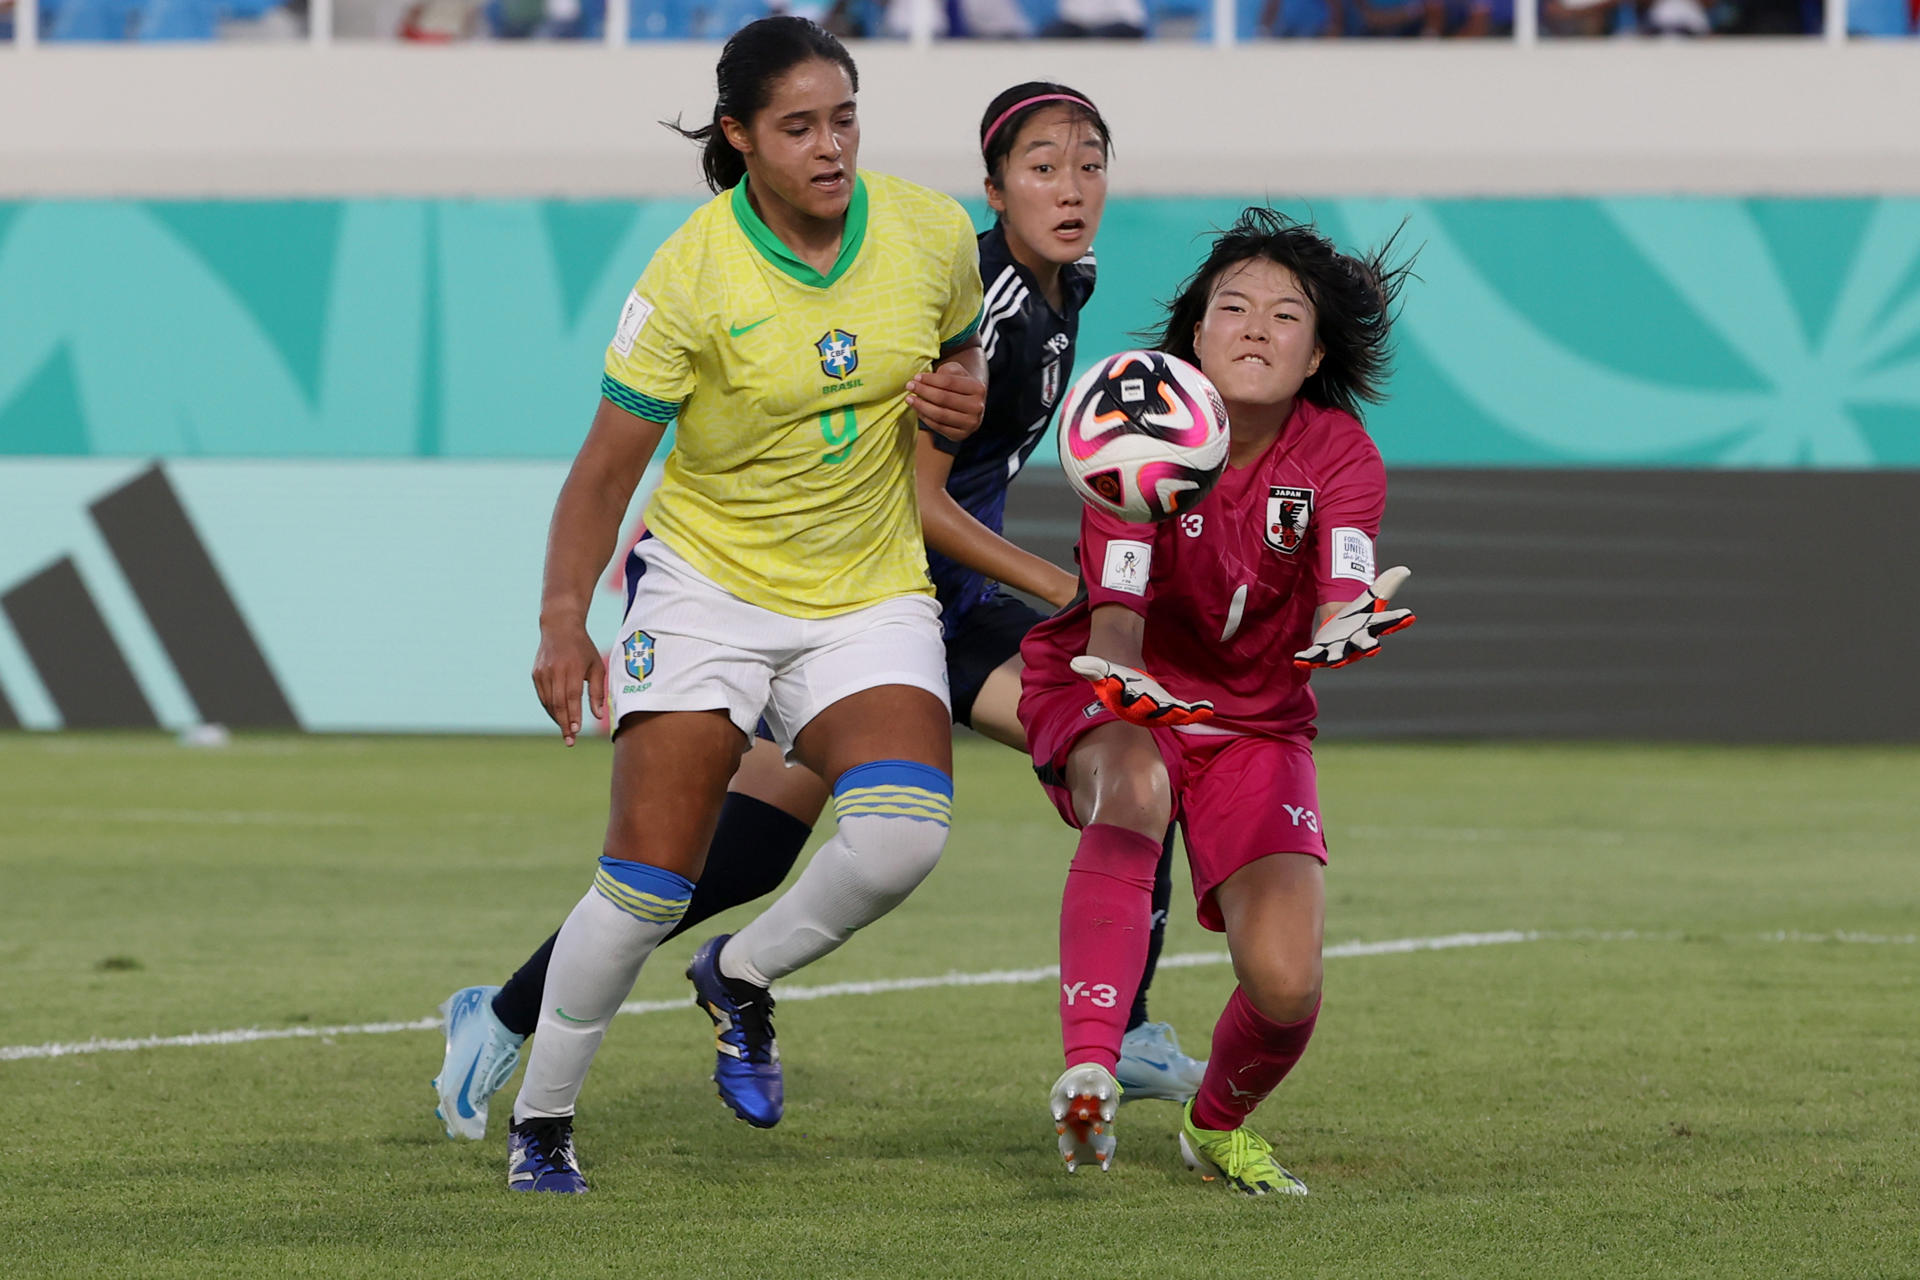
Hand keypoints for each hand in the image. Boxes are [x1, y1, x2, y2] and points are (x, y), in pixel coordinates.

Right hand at [532, 621, 607, 745]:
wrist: (559, 628)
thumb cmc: (583, 649)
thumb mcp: (596, 666)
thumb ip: (597, 691)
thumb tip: (598, 715)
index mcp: (572, 668)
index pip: (571, 696)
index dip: (573, 715)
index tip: (576, 731)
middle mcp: (555, 671)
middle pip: (558, 703)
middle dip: (564, 724)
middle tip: (570, 740)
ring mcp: (543, 672)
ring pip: (548, 702)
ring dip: (557, 718)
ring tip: (566, 731)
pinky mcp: (536, 674)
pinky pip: (542, 696)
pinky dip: (550, 709)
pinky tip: (559, 717)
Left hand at [907, 360, 985, 442]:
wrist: (971, 404)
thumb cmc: (960, 385)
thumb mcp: (957, 371)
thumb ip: (945, 371)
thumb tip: (924, 380)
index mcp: (978, 388)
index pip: (949, 382)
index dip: (930, 379)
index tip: (916, 377)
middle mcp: (977, 407)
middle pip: (943, 398)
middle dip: (923, 391)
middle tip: (909, 386)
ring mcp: (970, 423)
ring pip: (940, 415)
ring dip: (921, 406)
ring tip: (909, 399)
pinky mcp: (961, 435)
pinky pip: (938, 427)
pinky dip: (925, 418)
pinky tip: (918, 410)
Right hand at [1070, 656, 1214, 727]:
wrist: (1126, 682)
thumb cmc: (1113, 676)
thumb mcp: (1101, 668)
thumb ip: (1090, 667)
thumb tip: (1076, 663)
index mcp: (1119, 702)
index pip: (1119, 701)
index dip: (1121, 695)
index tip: (1122, 685)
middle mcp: (1137, 711)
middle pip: (1145, 712)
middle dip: (1154, 709)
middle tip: (1164, 706)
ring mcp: (1155, 711)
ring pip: (1166, 716)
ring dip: (1179, 714)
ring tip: (1190, 711)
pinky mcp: (1169, 707)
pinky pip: (1183, 712)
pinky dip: (1195, 711)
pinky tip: (1206, 707)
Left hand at [1293, 566, 1416, 669]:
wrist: (1341, 626)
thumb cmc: (1360, 616)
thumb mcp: (1370, 598)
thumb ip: (1386, 585)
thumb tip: (1405, 569)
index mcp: (1372, 628)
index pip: (1388, 623)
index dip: (1399, 620)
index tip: (1409, 615)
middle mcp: (1358, 642)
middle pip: (1365, 645)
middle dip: (1368, 647)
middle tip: (1373, 649)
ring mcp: (1341, 649)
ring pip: (1339, 655)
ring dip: (1336, 658)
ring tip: (1333, 662)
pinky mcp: (1323, 651)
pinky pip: (1315, 657)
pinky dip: (1307, 659)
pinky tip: (1298, 660)